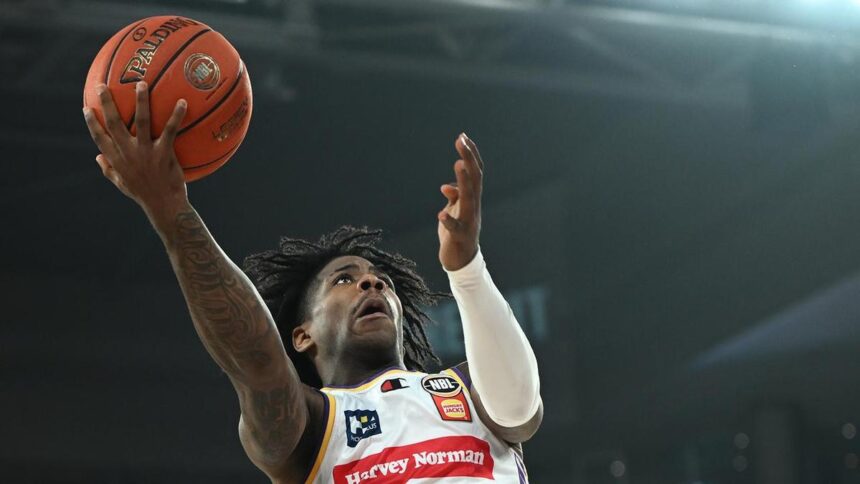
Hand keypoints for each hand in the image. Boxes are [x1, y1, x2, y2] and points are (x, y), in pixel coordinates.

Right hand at [83, 81, 187, 218]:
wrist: (165, 206)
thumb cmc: (144, 195)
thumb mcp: (122, 185)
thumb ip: (109, 170)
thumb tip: (97, 158)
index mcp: (117, 160)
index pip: (99, 138)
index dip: (92, 122)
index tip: (86, 107)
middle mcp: (128, 153)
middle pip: (114, 123)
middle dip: (107, 103)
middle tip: (103, 86)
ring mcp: (146, 152)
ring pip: (141, 122)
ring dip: (141, 101)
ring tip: (141, 84)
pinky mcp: (164, 154)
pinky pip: (170, 131)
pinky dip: (176, 116)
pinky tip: (182, 102)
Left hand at [438, 133, 483, 270]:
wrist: (461, 261)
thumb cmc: (458, 233)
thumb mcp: (455, 211)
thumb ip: (454, 197)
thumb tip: (446, 186)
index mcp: (472, 199)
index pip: (475, 172)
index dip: (471, 155)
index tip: (463, 137)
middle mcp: (473, 207)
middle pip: (474, 179)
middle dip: (468, 159)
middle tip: (460, 140)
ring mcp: (469, 221)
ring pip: (469, 199)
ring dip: (464, 182)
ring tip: (458, 165)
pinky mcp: (460, 236)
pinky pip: (455, 228)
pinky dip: (449, 220)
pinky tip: (441, 214)